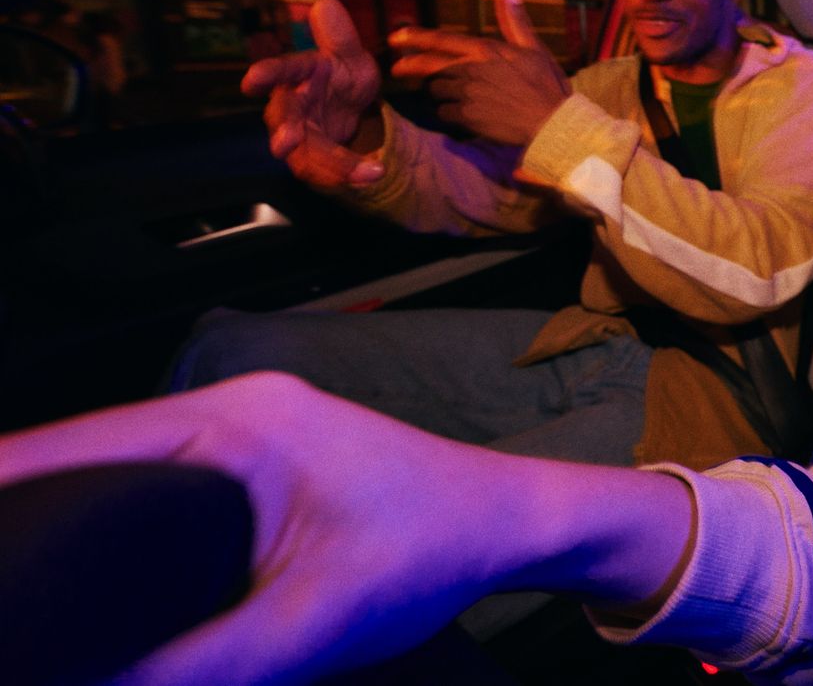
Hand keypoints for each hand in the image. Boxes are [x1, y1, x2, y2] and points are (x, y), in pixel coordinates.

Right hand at [0, 374, 517, 685]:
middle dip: (28, 505)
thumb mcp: (314, 625)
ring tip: (23, 569)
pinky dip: (122, 515)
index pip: (81, 449)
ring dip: (74, 511)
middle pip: (90, 453)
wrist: (510, 524)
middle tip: (0, 574)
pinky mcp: (263, 454)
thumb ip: (199, 666)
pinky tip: (92, 562)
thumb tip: (93, 683)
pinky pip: (166, 476)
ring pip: (126, 465)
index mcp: (241, 420)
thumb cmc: (432, 553)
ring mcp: (251, 424)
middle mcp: (236, 404)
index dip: (8, 488)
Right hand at [241, 0, 383, 187]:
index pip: (282, 70)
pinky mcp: (309, 159)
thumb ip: (340, 36)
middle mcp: (291, 106)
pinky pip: (323, 172)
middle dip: (285, 131)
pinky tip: (372, 175)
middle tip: (285, 143)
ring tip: (367, 172)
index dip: (266, 74)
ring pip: (306, 153)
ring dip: (334, 164)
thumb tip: (325, 3)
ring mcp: (297, 135)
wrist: (354, 107)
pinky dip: (348, 175)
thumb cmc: (344, 75)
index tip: (250, 80)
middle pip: (283, 119)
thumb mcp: (351, 56)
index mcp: (299, 74)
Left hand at [391, 0, 571, 146]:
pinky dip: (450, 113)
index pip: (441, 40)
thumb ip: (514, 21)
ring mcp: (467, 94)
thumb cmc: (546, 84)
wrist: (552, 121)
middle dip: (409, 66)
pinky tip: (462, 114)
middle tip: (396, 69)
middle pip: (430, 67)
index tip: (395, 37)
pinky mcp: (468, 117)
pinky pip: (446, 114)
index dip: (415, 37)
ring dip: (440, 92)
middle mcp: (470, 70)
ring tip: (452, 93)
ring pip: (438, 91)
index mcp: (484, 50)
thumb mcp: (532, 47)